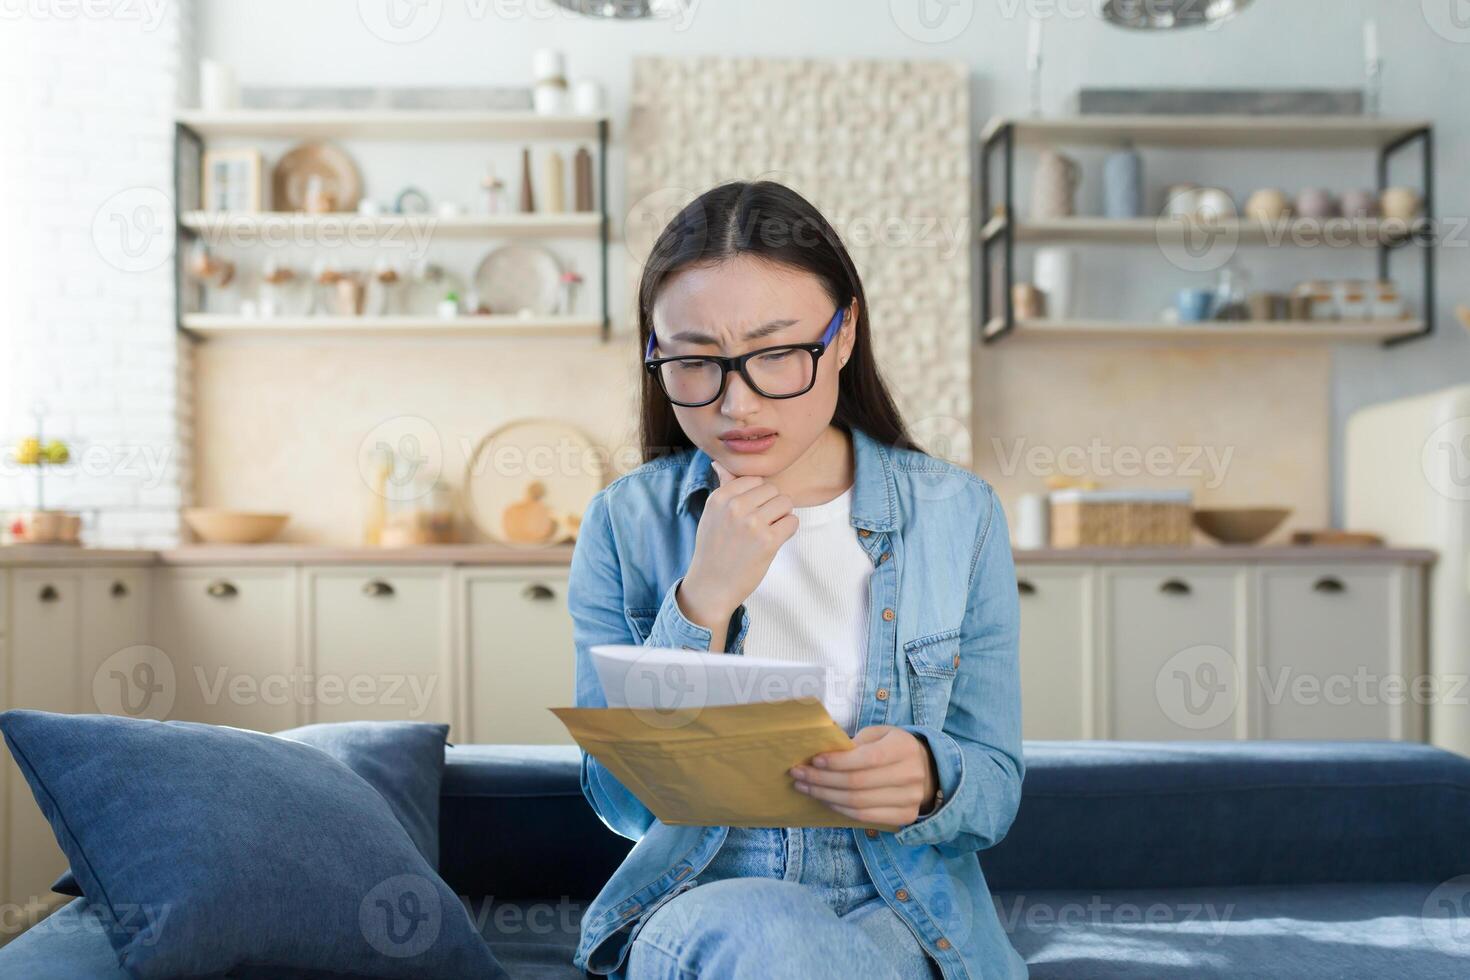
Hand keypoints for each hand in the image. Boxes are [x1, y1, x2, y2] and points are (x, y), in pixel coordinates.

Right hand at [678, 458, 797, 631]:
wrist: (711, 586)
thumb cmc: (713, 549)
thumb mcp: (712, 515)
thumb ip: (723, 487)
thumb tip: (719, 463)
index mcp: (720, 497)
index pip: (755, 479)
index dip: (759, 496)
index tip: (751, 512)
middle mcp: (735, 507)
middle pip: (773, 490)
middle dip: (772, 506)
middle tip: (760, 525)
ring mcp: (752, 523)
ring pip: (785, 503)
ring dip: (782, 517)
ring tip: (767, 532)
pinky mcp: (768, 541)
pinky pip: (793, 521)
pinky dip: (788, 530)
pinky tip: (774, 541)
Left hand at [789, 726, 938, 826]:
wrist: (929, 771)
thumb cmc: (894, 748)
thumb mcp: (880, 734)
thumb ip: (856, 742)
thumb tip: (823, 755)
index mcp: (904, 748)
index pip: (866, 759)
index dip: (837, 762)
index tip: (814, 761)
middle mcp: (910, 775)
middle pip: (857, 784)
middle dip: (822, 781)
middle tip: (798, 775)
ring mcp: (909, 799)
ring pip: (858, 803)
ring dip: (826, 797)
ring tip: (805, 788)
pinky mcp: (904, 817)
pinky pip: (865, 817)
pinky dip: (840, 810)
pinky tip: (825, 800)